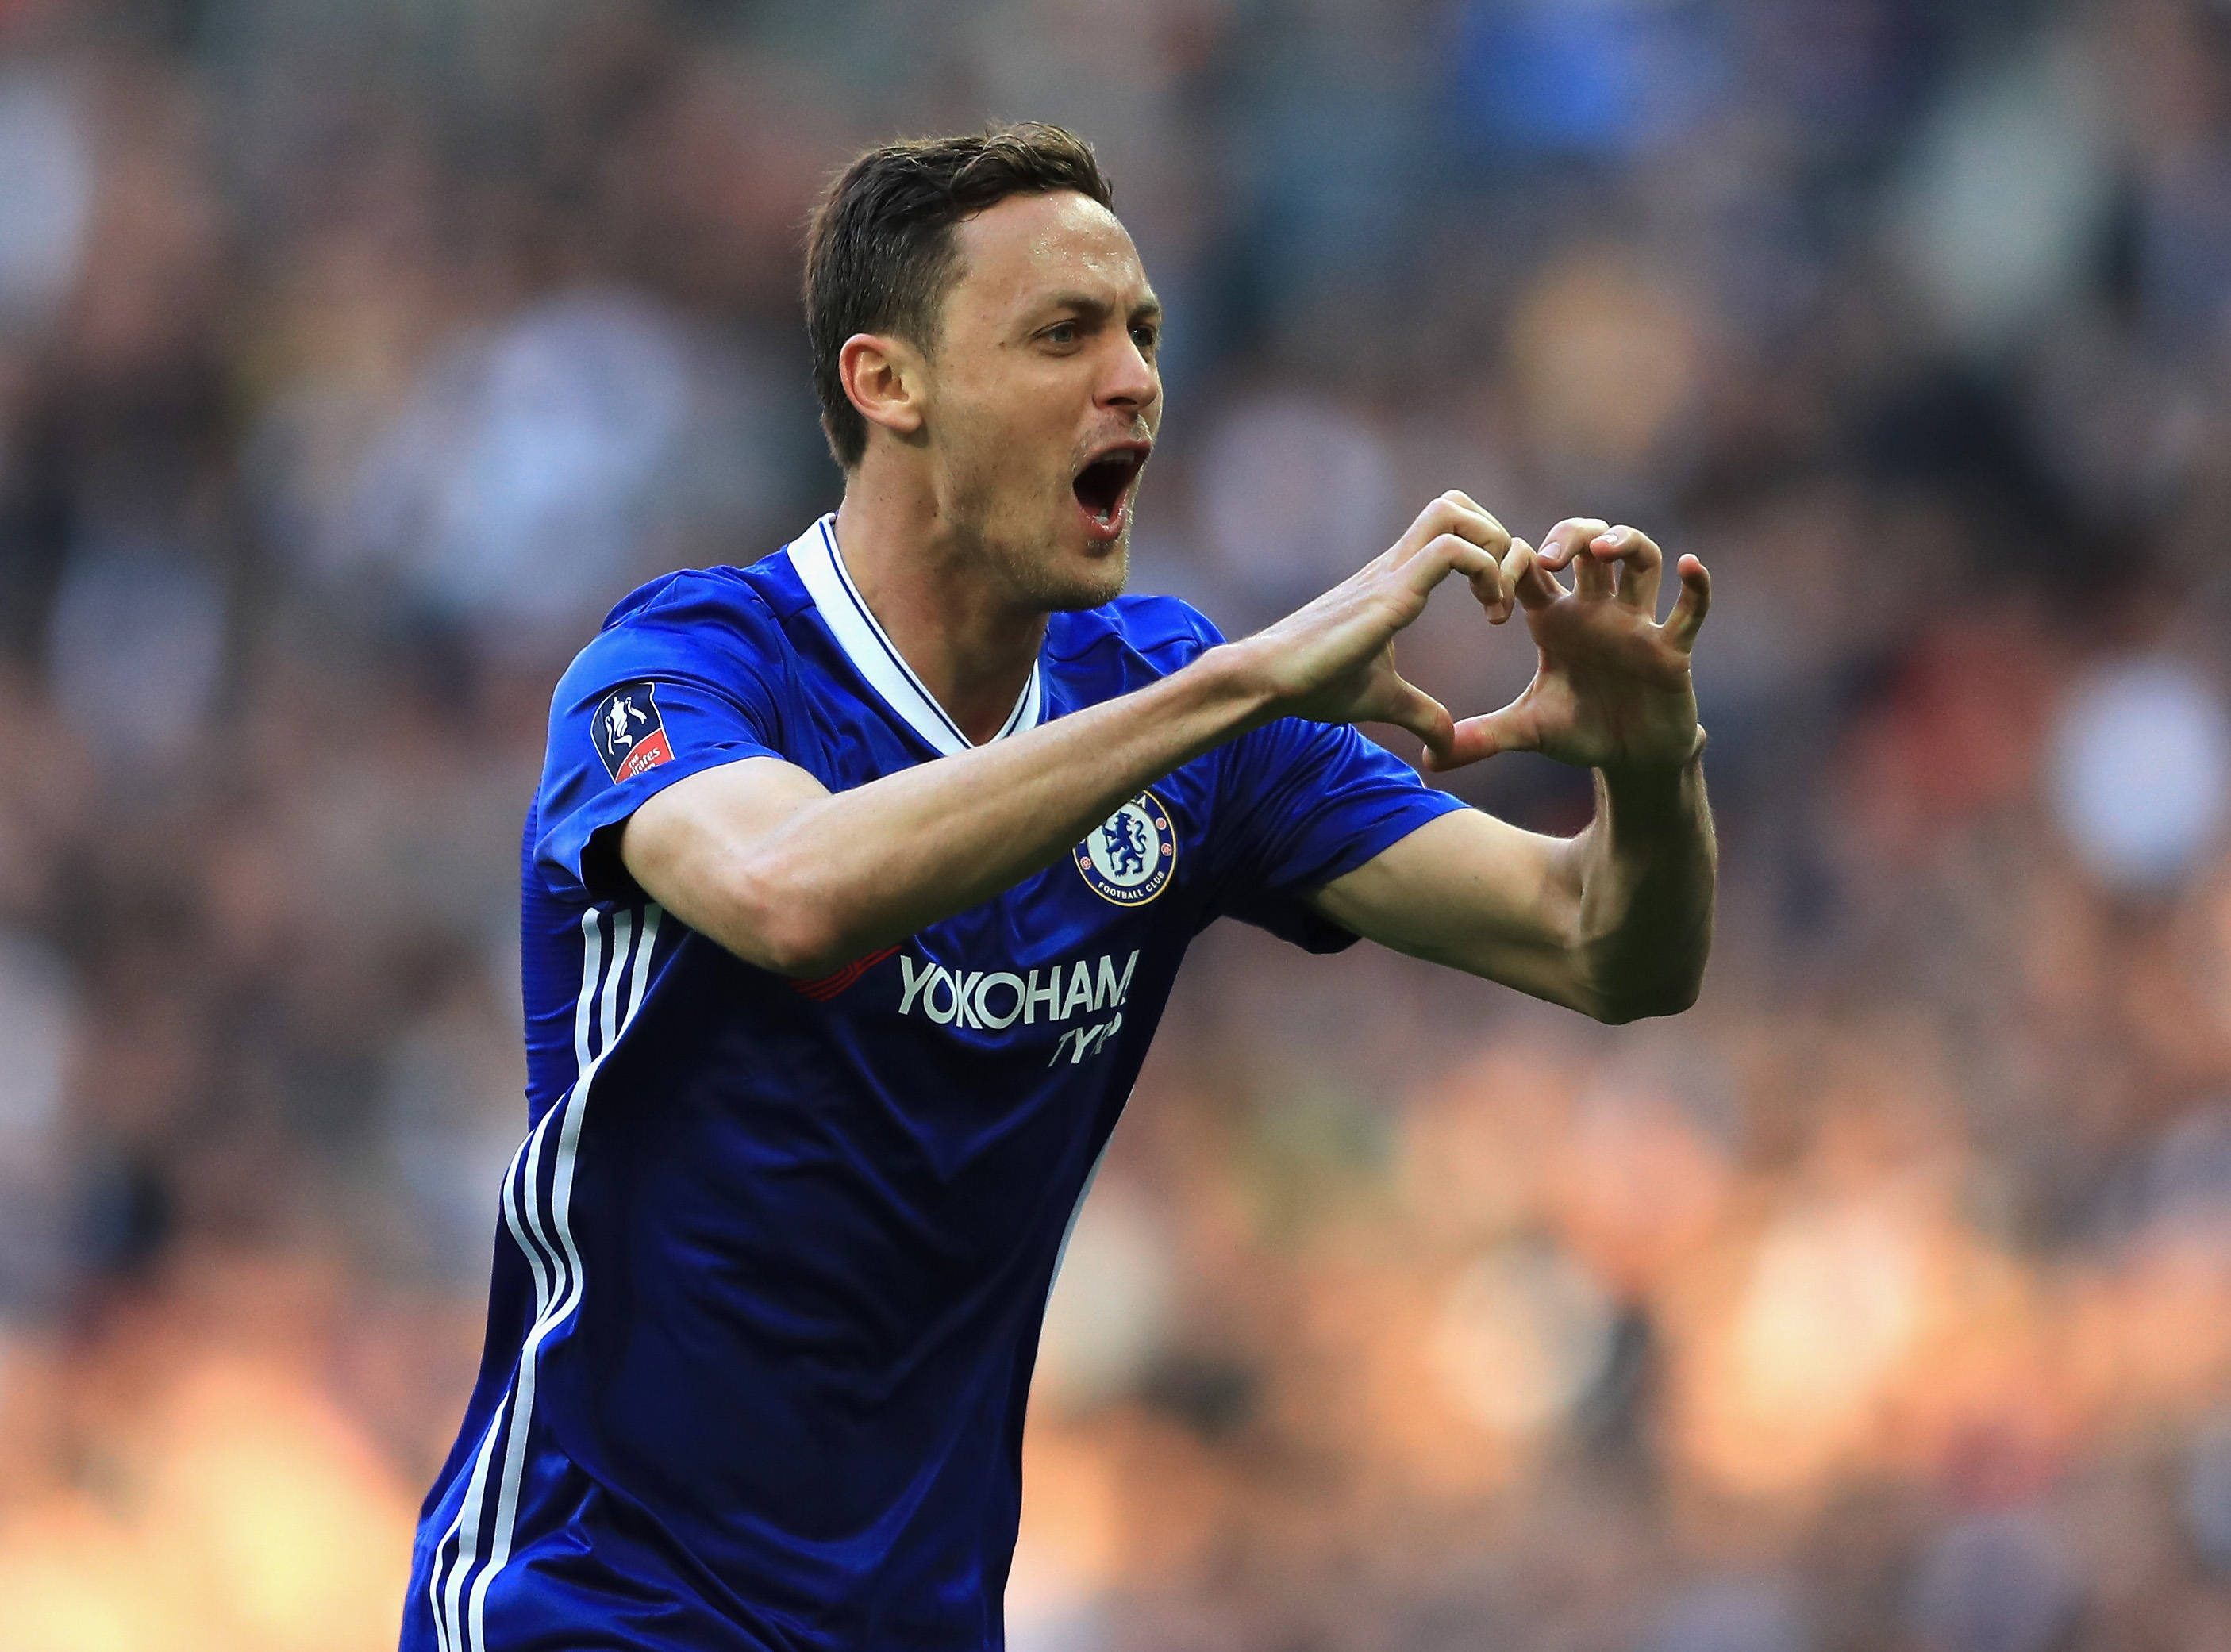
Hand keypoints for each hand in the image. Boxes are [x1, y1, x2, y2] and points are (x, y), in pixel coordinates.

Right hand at [1237, 492, 1530, 767]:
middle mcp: (1394, 565)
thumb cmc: (1313, 684)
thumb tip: (1445, 746)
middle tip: (1500, 593)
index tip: (1495, 608)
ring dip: (1492, 550)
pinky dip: (1484, 572)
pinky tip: (1487, 616)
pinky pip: (1450, 551)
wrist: (1266, 680)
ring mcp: (1391, 574)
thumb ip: (1420, 714)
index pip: (1449, 529)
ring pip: (1454, 512)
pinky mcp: (1389, 593)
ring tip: (1495, 604)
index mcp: (1394, 580)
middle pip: (1455, 504)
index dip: (1487, 554)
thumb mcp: (1383, 699)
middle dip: (1495, 538)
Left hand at [1427, 518, 1709, 774]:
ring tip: (1605, 548)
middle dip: (1570, 535)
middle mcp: (1596, 609)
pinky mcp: (1672, 649)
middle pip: (1586, 541)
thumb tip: (1429, 760)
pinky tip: (1690, 565)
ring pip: (1639, 558)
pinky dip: (1697, 586)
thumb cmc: (1580, 732)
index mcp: (1555, 617)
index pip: (1530, 565)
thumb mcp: (1527, 732)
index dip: (1512, 566)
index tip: (1494, 608)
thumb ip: (1482, 737)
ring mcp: (1636, 623)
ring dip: (1626, 541)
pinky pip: (1691, 609)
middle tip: (1551, 557)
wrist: (1630, 760)